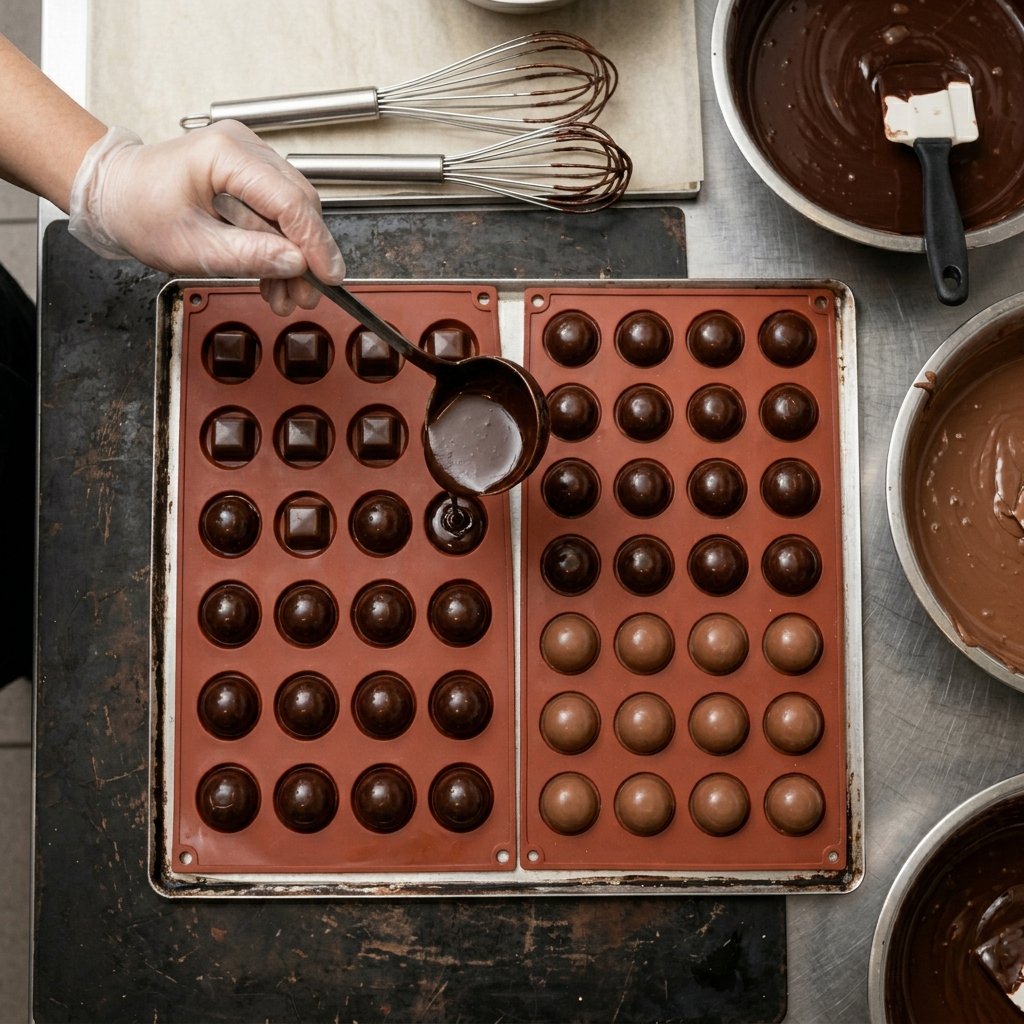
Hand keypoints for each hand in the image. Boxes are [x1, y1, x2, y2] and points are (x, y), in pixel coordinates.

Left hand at [68, 120, 344, 314]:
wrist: (115, 194)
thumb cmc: (138, 211)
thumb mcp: (191, 247)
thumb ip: (248, 255)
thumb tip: (296, 264)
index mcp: (225, 155)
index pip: (289, 201)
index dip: (314, 243)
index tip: (329, 277)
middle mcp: (243, 148)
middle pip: (299, 204)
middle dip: (307, 255)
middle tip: (307, 295)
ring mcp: (248, 159)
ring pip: (293, 213)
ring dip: (294, 257)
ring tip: (288, 296)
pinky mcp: (249, 176)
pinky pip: (277, 214)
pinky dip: (279, 248)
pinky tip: (276, 279)